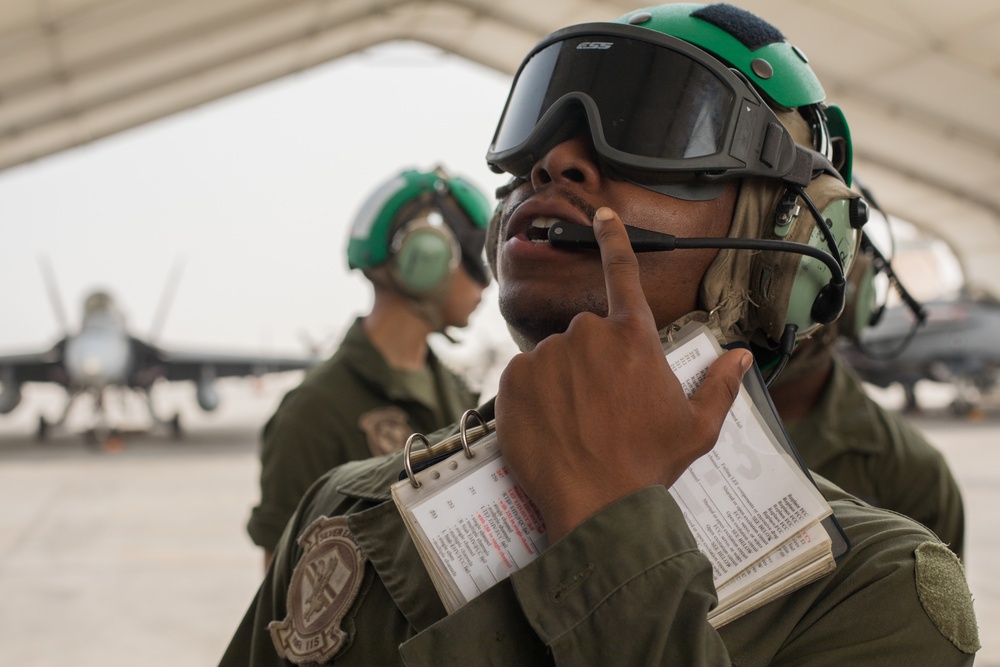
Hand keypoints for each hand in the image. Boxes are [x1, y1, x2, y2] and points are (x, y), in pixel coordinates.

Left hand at [494, 207, 751, 542]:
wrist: (598, 505)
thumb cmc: (648, 465)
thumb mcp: (697, 428)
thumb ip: (719, 385)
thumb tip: (740, 357)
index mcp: (634, 338)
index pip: (624, 272)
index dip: (614, 238)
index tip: (602, 213)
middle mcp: (588, 336)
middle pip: (587, 334)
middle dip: (593, 362)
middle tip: (602, 408)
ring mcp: (547, 355)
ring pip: (553, 357)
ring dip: (562, 380)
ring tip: (576, 424)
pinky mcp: (513, 379)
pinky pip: (522, 377)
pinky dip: (533, 396)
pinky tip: (549, 426)